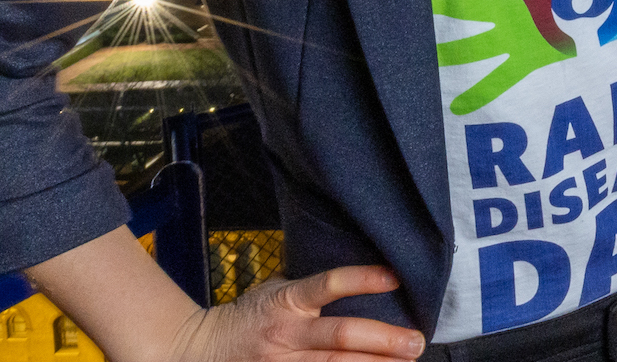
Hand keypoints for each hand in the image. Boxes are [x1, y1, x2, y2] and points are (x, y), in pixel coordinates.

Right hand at [167, 266, 424, 361]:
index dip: (361, 279)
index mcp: (286, 300)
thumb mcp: (274, 289)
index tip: (395, 277)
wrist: (200, 350)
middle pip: (340, 336)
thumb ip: (308, 286)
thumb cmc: (248, 315)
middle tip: (416, 341)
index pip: (327, 284)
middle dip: (382, 340)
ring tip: (406, 360)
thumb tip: (355, 264)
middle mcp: (287, 333)